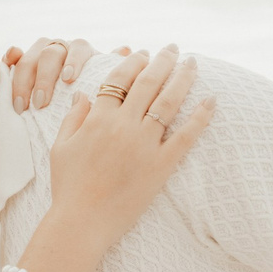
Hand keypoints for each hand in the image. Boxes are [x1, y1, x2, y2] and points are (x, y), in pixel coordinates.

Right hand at [3, 37, 116, 112]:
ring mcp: (38, 54)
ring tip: (22, 106)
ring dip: (25, 79)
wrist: (70, 114)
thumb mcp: (100, 89)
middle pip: (51, 53)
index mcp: (82, 53)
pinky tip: (8, 61)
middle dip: (45, 78)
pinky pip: (13, 55)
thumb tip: (128, 50)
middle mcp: (60, 49)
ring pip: (30, 56)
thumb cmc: (87, 103)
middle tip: (42, 103)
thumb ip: (110, 71)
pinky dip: (10, 57)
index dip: (74, 61)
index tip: (70, 80)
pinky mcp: (19, 64)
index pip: (79, 48)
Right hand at [44, 48, 214, 255]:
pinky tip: (211, 100)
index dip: (132, 62)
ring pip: (169, 102)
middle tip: (173, 48)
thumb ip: (73, 118)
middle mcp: (123, 126)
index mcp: (98, 119)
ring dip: (183, 78)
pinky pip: (185, 137)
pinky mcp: (160, 166)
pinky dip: (200, 117)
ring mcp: (144, 145)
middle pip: (148, 83)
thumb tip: (83, 95)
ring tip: (193, 64)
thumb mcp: (61, 148)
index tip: (143, 53)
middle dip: (162, 61)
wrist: (82, 223)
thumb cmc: (68, 187)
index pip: (119, 79)